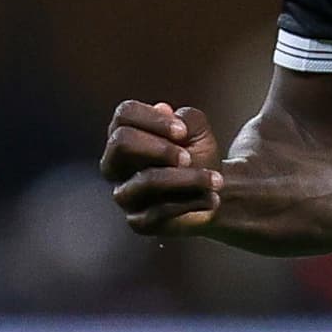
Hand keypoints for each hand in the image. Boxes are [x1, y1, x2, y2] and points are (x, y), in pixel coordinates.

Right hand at [102, 100, 221, 233]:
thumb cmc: (198, 156)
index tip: (183, 131)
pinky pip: (160, 210)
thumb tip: (163, 110)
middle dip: (161, 147)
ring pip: (147, 180)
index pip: (124, 115)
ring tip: (216, 181)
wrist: (213, 193)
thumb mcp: (197, 130)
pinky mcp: (138, 222)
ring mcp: (124, 195)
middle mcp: (115, 165)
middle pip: (121, 142)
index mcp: (124, 136)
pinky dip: (192, 202)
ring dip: (188, 178)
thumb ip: (184, 117)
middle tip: (189, 157)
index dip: (153, 119)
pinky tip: (211, 199)